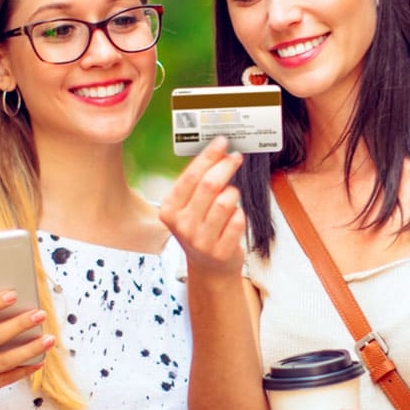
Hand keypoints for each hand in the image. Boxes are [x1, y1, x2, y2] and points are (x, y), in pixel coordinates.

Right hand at [159, 137, 247, 281]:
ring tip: (232, 195)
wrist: (209, 266)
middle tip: (235, 157)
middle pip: (209, 185)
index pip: (190, 176)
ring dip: (233, 193)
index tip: (222, 142)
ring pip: (226, 201)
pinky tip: (234, 217)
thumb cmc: (201, 228)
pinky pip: (238, 219)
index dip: (208, 156)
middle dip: (225, 166)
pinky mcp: (221, 251)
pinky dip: (240, 213)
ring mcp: (201, 241)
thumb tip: (218, 150)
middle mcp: (182, 226)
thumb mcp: (189, 207)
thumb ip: (197, 182)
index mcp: (169, 210)